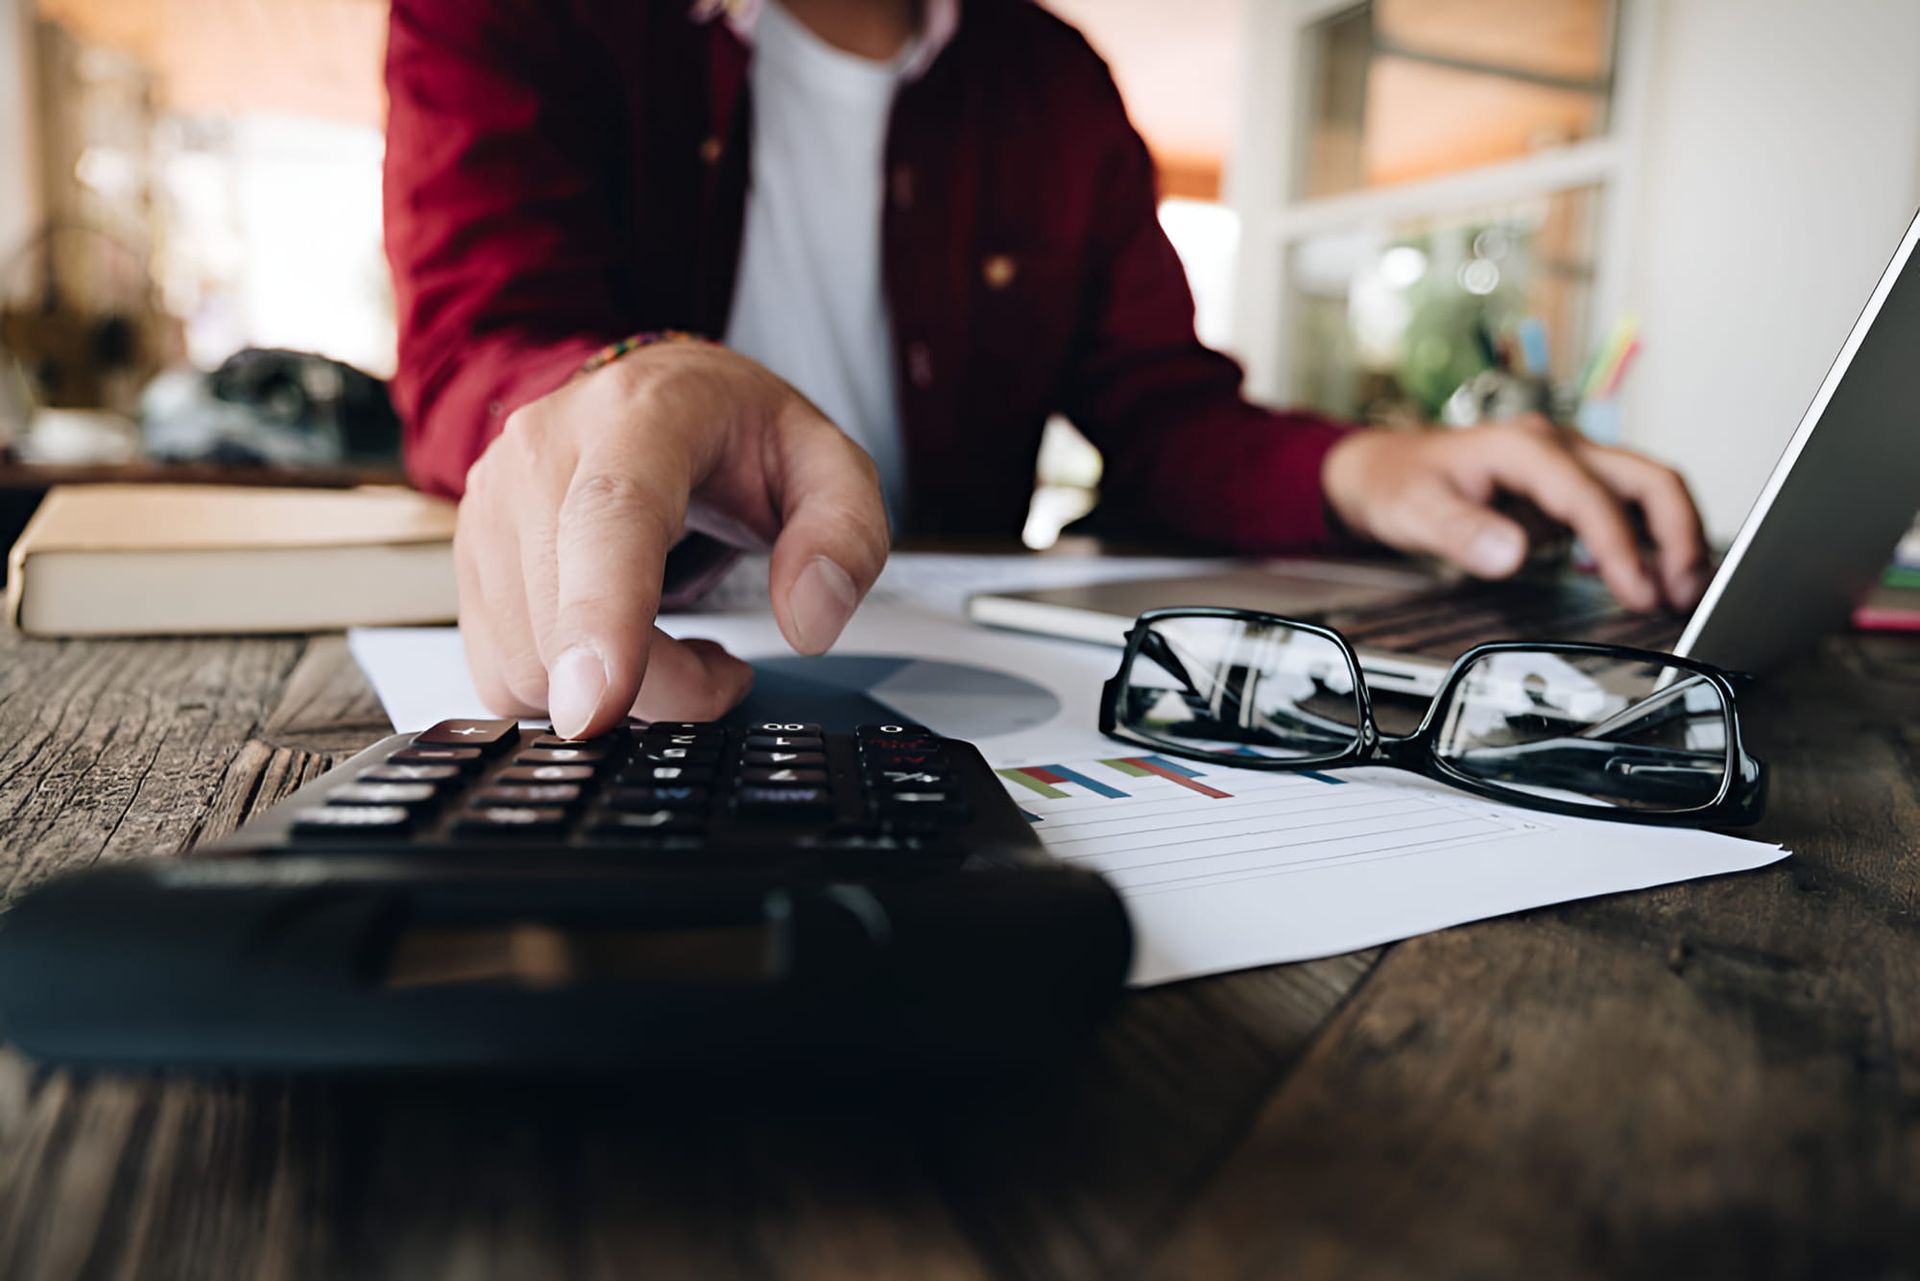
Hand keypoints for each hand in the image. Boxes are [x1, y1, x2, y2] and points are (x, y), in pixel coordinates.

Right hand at [455, 343, 889, 737]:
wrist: (654, 401)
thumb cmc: (739, 438)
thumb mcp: (830, 468)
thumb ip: (845, 538)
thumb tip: (809, 622)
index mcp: (638, 415)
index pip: (607, 518)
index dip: (600, 619)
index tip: (597, 705)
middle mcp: (542, 451)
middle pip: (564, 616)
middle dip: (655, 687)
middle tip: (724, 671)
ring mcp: (490, 505)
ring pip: (526, 662)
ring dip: (614, 693)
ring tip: (676, 645)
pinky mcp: (468, 559)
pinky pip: (503, 673)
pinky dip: (567, 690)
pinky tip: (620, 648)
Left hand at [1320, 415, 1708, 611]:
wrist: (1381, 468)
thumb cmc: (1397, 482)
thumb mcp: (1415, 509)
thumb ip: (1461, 531)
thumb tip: (1512, 553)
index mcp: (1525, 447)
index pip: (1591, 495)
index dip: (1621, 545)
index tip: (1637, 591)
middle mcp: (1557, 447)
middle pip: (1646, 478)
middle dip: (1677, 533)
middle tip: (1688, 592)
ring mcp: (1567, 464)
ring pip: (1646, 490)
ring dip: (1673, 537)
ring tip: (1684, 592)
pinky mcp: (1567, 488)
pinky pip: (1624, 507)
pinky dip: (1649, 540)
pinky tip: (1651, 577)